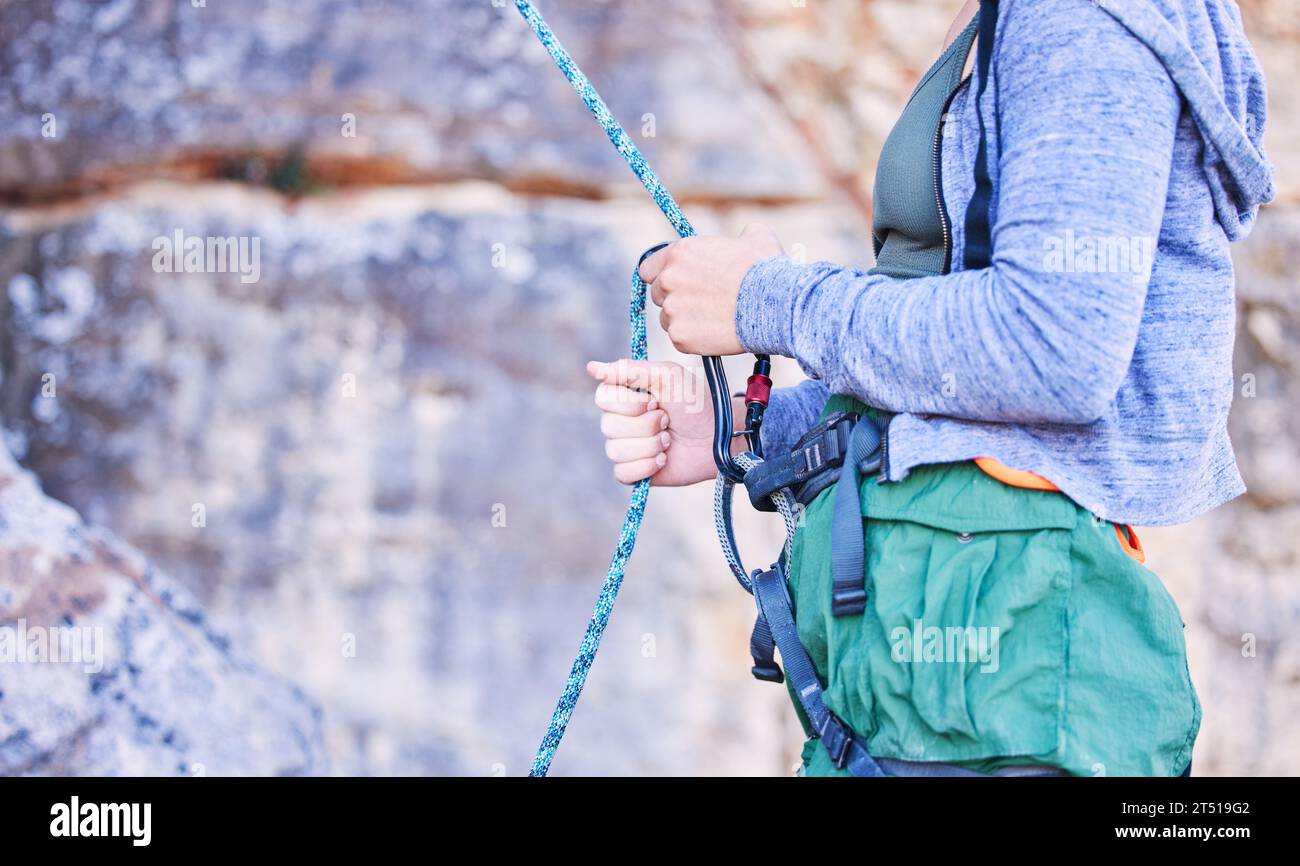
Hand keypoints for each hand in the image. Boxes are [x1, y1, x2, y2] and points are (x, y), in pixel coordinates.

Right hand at [587, 359, 742, 485]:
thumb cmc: (695, 403)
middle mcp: (621, 421)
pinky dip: (647, 466)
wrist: (718, 437)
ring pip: (616, 450)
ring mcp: (627, 447)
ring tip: (668, 440)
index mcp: (624, 396)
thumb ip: (629, 370)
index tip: (654, 400)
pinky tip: (664, 459)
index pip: (602, 398)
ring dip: (650, 445)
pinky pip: (622, 472)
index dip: (628, 403)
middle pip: (609, 426)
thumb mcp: (666, 376)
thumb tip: (591, 367)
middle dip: (645, 425)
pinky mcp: (635, 472)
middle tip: (667, 421)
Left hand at [638, 224, 782, 355]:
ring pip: (668, 319)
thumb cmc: (766, 269)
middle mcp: (669, 279)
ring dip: (685, 320)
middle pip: (659, 295)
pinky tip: (714, 333)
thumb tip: (743, 236)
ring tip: (713, 320)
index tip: (678, 283)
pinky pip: (679, 339)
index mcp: (679, 253)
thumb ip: (738, 235)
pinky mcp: (680, 336)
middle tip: (702, 304)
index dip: (662, 276)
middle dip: (676, 299)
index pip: (649, 268)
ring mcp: (672, 310)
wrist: (775, 306)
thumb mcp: (755, 237)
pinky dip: (693, 339)